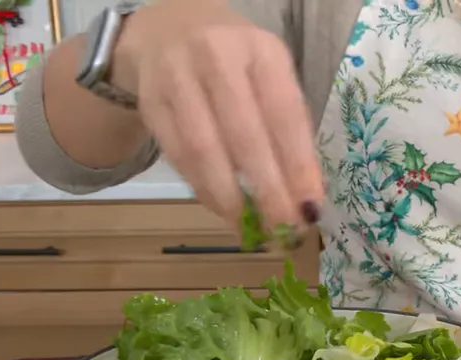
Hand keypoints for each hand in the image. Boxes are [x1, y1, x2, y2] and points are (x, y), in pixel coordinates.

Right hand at [115, 1, 323, 228]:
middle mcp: (218, 56)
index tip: (311, 208)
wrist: (169, 29)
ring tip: (249, 229)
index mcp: (261, 50)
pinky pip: (178, 155)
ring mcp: (178, 77)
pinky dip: (202, 188)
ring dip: (229, 198)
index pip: (285, 114)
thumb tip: (303, 195)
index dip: (298, 166)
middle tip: (282, 229)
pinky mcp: (150, 101)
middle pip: (244, 135)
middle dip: (267, 190)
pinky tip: (221, 208)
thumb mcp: (269, 76)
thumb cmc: (235, 63)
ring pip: (204, 149)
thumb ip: (287, 126)